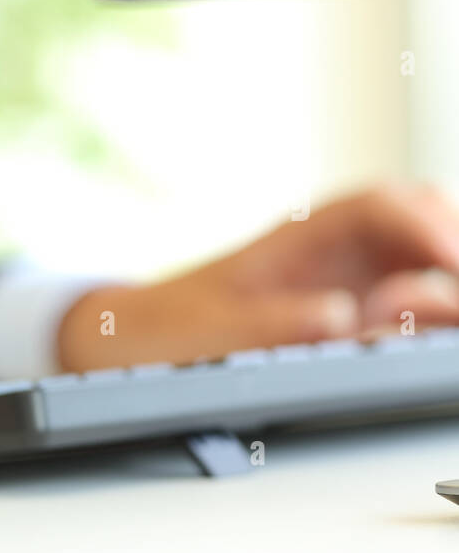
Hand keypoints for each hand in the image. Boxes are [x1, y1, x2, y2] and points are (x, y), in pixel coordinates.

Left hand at [57, 184, 458, 371]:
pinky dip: (431, 318)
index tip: (450, 261)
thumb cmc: (163, 329)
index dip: (425, 227)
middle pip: (420, 223)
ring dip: (445, 288)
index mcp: (299, 238)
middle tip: (457, 300)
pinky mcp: (351, 323)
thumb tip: (338, 316)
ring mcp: (348, 285)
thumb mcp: (208, 331)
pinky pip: (411, 310)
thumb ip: (271, 325)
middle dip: (451, 249)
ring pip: (426, 262)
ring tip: (429, 324)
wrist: (127, 344)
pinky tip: (421, 340)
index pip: (381, 208)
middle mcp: (335, 254)